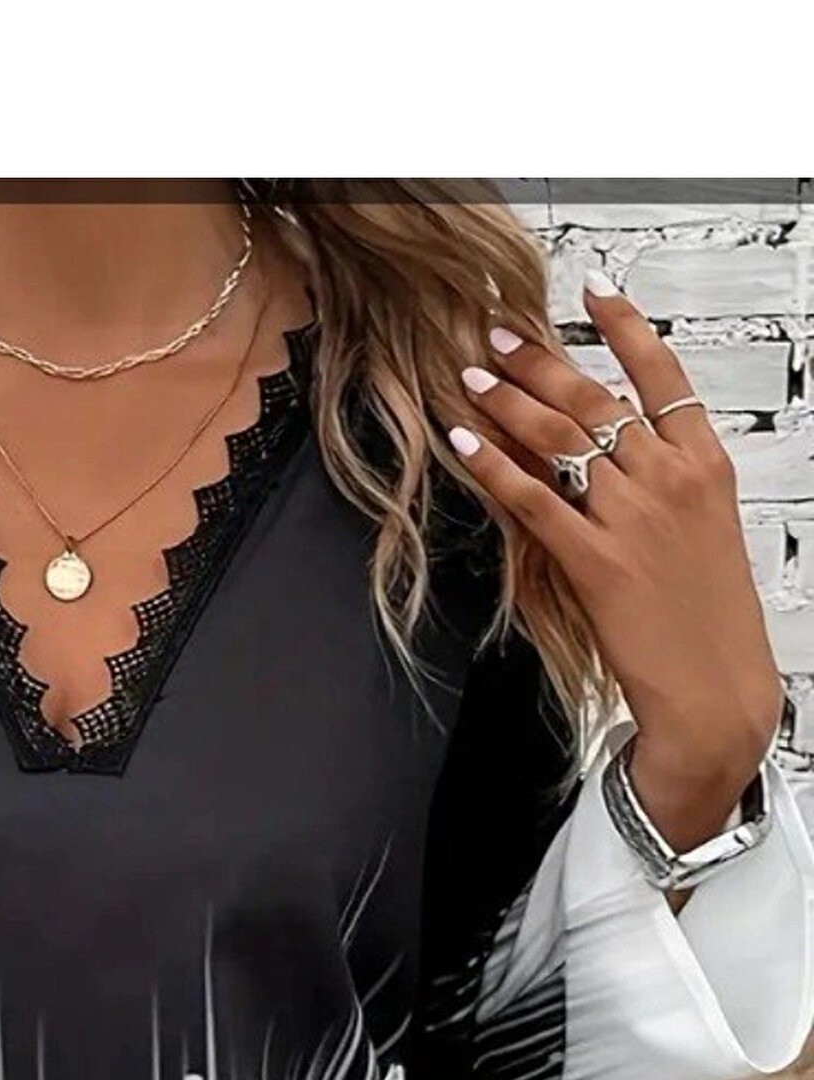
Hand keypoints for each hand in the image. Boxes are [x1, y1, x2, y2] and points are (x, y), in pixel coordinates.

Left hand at [446, 270, 783, 846]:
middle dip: (538, 359)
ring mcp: (632, 519)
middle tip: (497, 335)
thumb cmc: (708, 617)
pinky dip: (495, 467)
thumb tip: (621, 452)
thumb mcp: (706, 532)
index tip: (592, 291)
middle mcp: (668, 480)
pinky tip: (466, 443)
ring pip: (561, 440)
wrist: (714, 688)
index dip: (624, 326)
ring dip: (508, 400)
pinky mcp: (595, 562)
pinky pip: (534, 502)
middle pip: (595, 397)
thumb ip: (668, 484)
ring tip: (471, 377)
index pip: (663, 374)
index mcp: (705, 466)